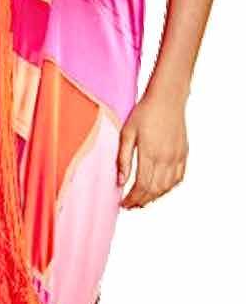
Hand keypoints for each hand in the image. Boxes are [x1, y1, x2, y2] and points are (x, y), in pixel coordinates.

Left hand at [117, 91, 188, 208]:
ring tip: (142, 200)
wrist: (167, 98)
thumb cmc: (144, 112)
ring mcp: (177, 157)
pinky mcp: (183, 154)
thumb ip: (123, 159)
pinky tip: (159, 190)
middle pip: (155, 190)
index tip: (123, 204)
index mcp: (150, 153)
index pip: (142, 186)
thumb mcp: (127, 133)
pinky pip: (178, 178)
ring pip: (167, 187)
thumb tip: (120, 182)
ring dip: (154, 197)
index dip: (132, 199)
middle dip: (141, 201)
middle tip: (130, 205)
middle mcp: (166, 158)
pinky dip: (168, 188)